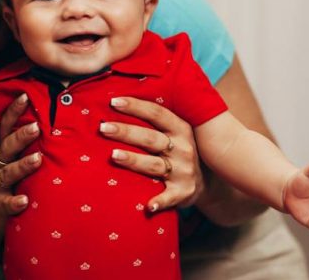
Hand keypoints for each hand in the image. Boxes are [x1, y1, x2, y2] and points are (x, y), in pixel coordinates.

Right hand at [0, 93, 41, 215]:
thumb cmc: (11, 184)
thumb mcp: (15, 162)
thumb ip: (29, 146)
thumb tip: (51, 122)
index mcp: (4, 152)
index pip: (7, 127)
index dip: (13, 111)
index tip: (25, 95)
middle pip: (8, 147)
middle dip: (21, 136)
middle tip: (37, 126)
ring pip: (8, 173)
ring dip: (22, 166)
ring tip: (38, 159)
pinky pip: (6, 204)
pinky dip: (15, 202)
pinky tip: (25, 200)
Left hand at [101, 96, 203, 212]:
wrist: (206, 182)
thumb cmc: (177, 150)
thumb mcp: (174, 132)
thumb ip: (153, 120)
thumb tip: (116, 102)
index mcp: (180, 129)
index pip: (157, 113)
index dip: (136, 106)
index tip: (113, 102)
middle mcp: (183, 148)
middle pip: (151, 138)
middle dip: (126, 132)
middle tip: (103, 128)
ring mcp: (183, 171)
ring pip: (154, 165)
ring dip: (134, 160)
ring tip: (114, 155)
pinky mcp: (182, 193)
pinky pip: (169, 198)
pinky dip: (159, 202)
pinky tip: (147, 206)